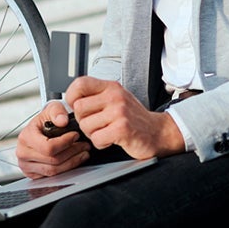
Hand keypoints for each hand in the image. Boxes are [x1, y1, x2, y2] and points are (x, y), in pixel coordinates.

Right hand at [16, 100, 90, 178]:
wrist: (39, 130)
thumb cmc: (46, 119)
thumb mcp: (52, 108)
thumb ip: (57, 112)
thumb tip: (63, 121)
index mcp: (25, 137)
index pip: (48, 147)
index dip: (66, 143)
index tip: (76, 136)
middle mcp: (23, 153)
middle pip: (53, 160)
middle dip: (73, 153)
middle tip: (85, 145)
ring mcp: (26, 166)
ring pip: (54, 171)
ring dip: (72, 162)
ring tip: (83, 153)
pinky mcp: (33, 174)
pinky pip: (53, 177)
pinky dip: (66, 169)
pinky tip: (75, 159)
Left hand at [65, 77, 184, 158]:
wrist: (158, 132)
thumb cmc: (134, 118)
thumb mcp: (116, 99)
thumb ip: (96, 97)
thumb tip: (70, 101)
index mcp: (111, 87)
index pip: (80, 84)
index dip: (72, 97)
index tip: (77, 107)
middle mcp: (115, 96)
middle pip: (78, 108)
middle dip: (83, 121)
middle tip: (96, 124)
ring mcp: (119, 112)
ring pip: (85, 125)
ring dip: (93, 134)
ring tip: (107, 132)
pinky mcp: (122, 129)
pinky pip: (96, 139)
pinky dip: (101, 143)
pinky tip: (111, 139)